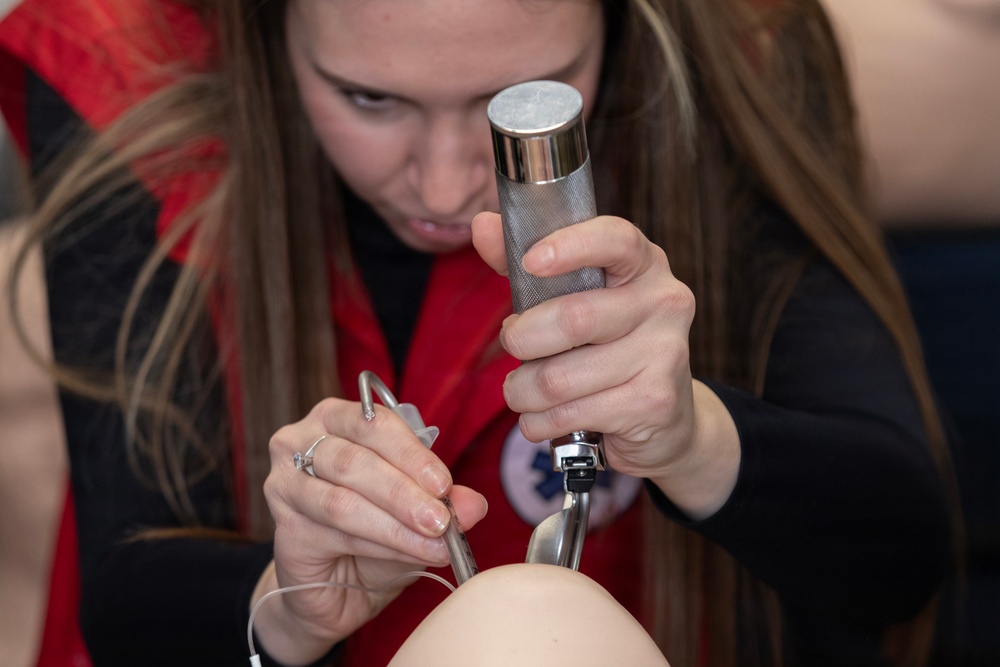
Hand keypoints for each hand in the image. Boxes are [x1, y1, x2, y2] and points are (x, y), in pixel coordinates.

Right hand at [253, 398, 488, 663]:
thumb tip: (474, 504)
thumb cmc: (375, 534)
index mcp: (336, 419)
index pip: (373, 423)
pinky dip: (379, 545)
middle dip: (406, 492)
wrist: (338, 588)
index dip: (412, 453)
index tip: (445, 484)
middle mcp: (299, 441)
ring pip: (344, 501)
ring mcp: (284, 484)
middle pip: (355, 460)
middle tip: (442, 520)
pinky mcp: (284, 528)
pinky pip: (335, 534)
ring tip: (434, 542)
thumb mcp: (417, 512)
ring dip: (395, 523)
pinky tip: (407, 555)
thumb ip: (444, 502)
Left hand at [472, 212, 738, 518]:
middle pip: (573, 319)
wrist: (664, 420)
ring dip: (523, 391)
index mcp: (644, 264)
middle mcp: (664, 302)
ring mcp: (664, 354)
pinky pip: (568, 415)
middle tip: (514, 344)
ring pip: (559, 378)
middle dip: (522, 339)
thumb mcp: (572, 298)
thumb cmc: (606, 347)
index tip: (530, 262)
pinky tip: (547, 417)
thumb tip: (482, 225)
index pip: (615, 239)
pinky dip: (539, 422)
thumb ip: (525, 264)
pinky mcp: (653, 403)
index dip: (568, 247)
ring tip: (525, 391)